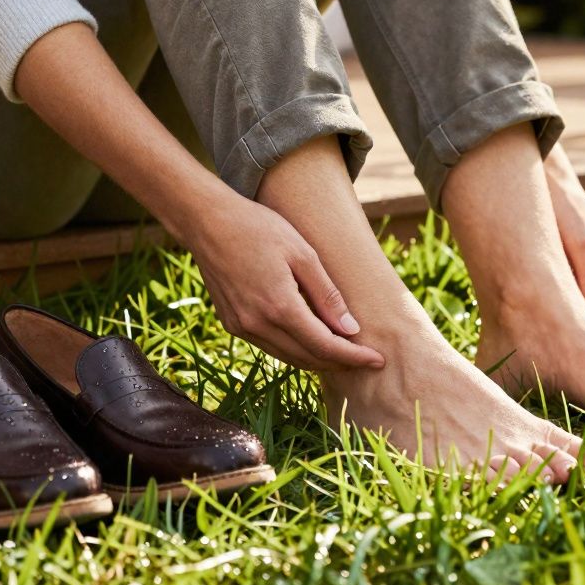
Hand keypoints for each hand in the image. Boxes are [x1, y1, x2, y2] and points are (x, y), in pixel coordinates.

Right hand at [181, 193, 385, 371]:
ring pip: (287, 357)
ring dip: (316, 359)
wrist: (207, 222)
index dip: (353, 357)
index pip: (325, 346)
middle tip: (364, 358)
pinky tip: (308, 339)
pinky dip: (293, 349)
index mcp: (280, 306)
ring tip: (342, 352)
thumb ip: (327, 295)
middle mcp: (258, 324)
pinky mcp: (231, 324)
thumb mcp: (303, 254)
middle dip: (338, 362)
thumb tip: (350, 329)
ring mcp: (241, 327)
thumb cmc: (259, 228)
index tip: (377, 360)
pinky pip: (269, 346)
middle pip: (307, 358)